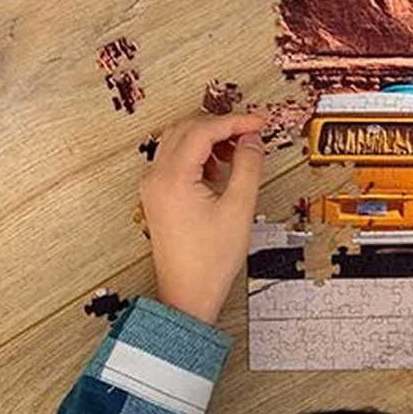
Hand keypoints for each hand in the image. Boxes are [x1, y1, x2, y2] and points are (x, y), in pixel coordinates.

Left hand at [139, 114, 266, 323]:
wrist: (188, 292)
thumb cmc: (209, 260)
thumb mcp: (239, 208)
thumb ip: (248, 166)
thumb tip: (252, 140)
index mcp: (173, 178)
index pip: (203, 130)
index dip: (235, 121)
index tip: (258, 122)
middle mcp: (157, 178)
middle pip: (187, 129)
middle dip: (221, 126)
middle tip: (251, 132)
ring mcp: (154, 186)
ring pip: (180, 142)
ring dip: (209, 139)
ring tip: (238, 152)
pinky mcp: (158, 195)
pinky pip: (176, 159)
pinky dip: (199, 154)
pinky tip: (221, 169)